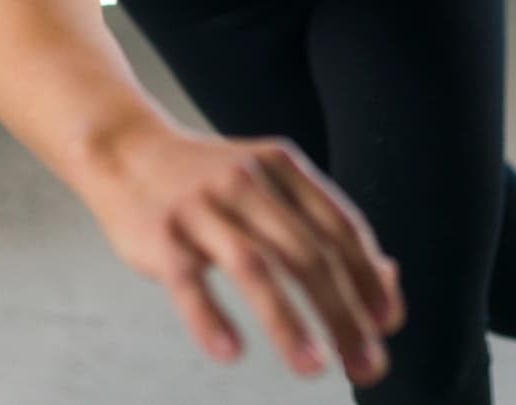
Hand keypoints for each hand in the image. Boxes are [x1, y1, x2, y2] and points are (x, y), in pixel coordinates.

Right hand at [82, 121, 404, 386]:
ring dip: (288, 321)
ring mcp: (202, 207)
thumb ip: (322, 226)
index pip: (339, 225)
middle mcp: (247, 182)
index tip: (389, 323)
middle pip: (307, 253)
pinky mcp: (162, 235)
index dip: (368, 277)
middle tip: (367, 364)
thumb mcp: (270, 186)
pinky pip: (188, 281)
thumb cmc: (209, 180)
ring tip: (314, 367)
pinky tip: (231, 352)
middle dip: (343, 313)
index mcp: (283, 167)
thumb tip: (388, 279)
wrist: (126, 148)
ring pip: (255, 266)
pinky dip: (210, 318)